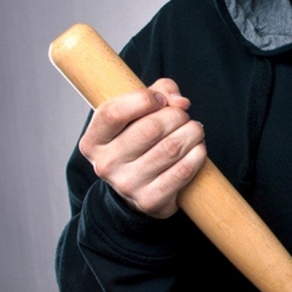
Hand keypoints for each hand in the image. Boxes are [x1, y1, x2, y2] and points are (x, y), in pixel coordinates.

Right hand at [79, 78, 206, 218]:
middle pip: (151, 128)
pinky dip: (197, 154)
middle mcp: (105, 164)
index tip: (161, 100)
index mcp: (94, 141)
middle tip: (184, 117)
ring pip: (171, 148)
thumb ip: (160, 92)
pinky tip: (197, 148)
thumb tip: (180, 102)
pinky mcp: (150, 200)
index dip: (143, 99)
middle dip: (177, 116)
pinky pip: (183, 170)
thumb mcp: (140, 111)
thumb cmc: (141, 140)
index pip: (112, 112)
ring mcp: (127, 185)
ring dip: (192, 133)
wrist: (141, 188)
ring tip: (195, 130)